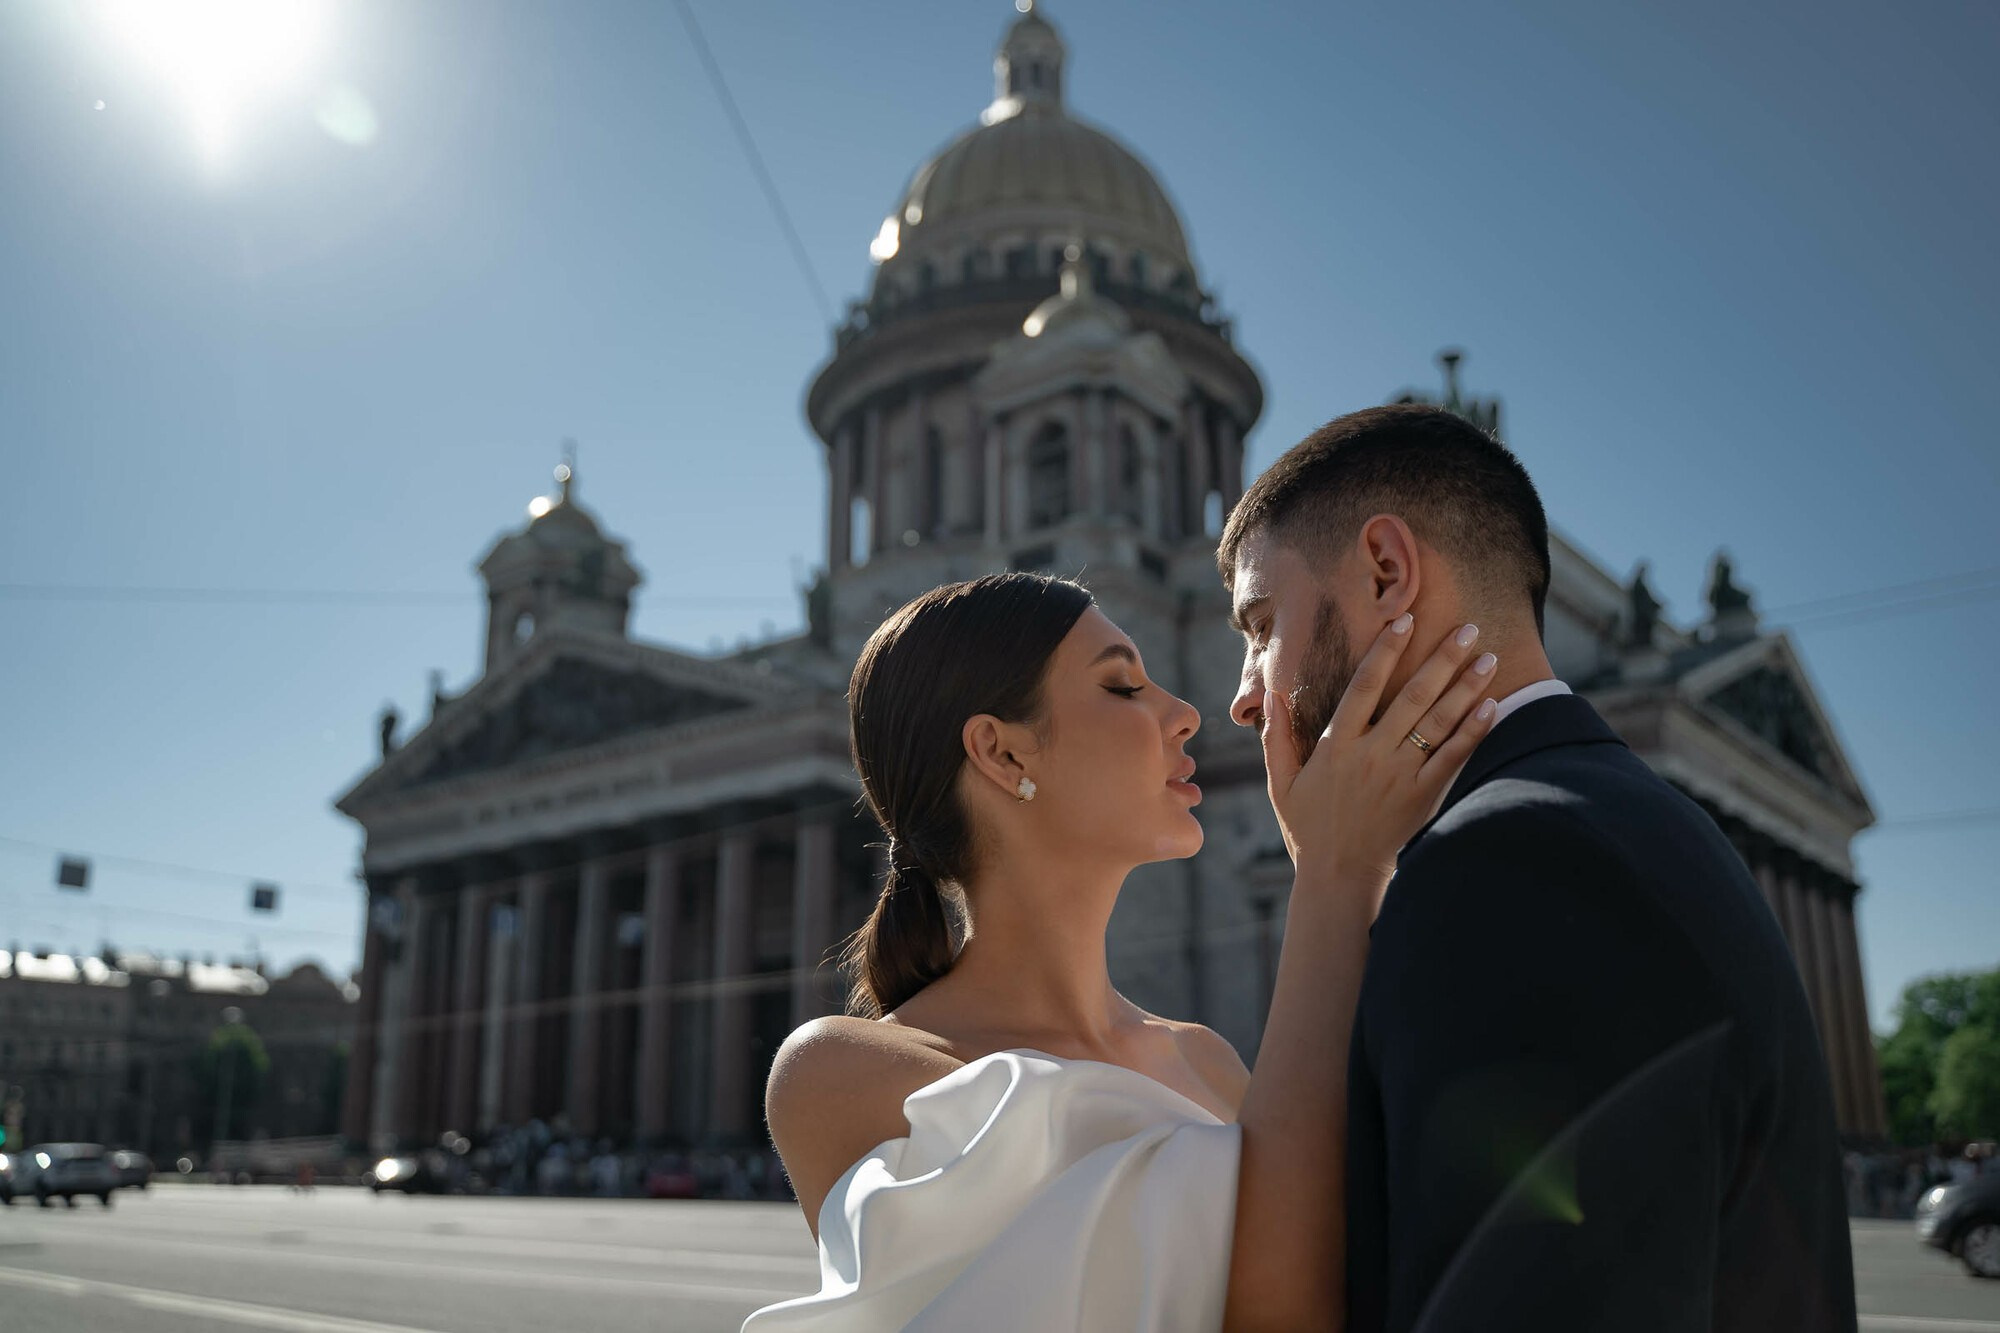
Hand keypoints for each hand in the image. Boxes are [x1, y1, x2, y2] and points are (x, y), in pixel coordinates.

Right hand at [1261, 615, 1498, 885]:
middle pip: (1412, 697)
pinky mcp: (1424, 797)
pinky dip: (1473, 731)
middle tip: (1467, 628)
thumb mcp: (1282, 782)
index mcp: (1336, 746)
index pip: (1363, 687)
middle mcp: (1372, 755)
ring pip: (1438, 722)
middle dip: (1442, 659)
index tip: (1405, 621)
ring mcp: (1401, 776)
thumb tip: (1270, 695)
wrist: (1340, 876)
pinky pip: (1453, 757)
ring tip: (1488, 657)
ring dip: (1466, 687)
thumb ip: (1276, 737)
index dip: (1385, 652)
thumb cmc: (1308, 827)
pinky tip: (1492, 706)